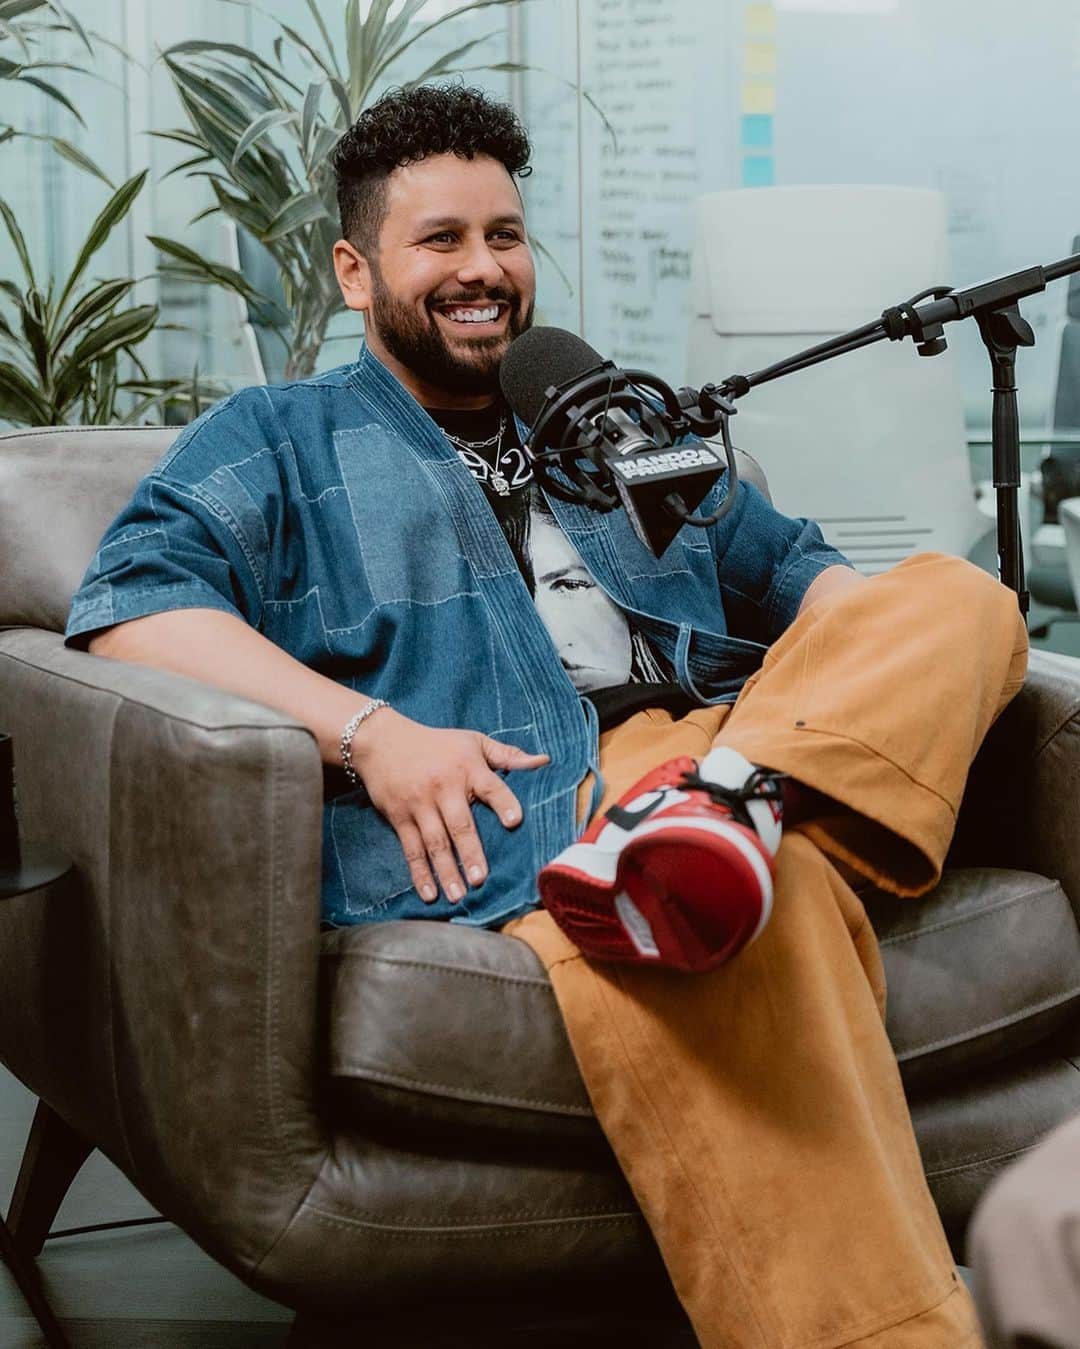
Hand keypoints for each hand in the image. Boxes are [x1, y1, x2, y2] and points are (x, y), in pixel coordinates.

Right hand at [351, 708, 549, 903]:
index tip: (514, 821)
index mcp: (467, 768)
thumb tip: (544, 762)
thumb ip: (507, 755)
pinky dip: (419, 873)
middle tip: (480, 879)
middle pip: (459, 823)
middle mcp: (444, 787)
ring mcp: (419, 804)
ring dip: (446, 870)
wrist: (381, 741)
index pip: (490, 786)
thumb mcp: (472, 741)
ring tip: (459, 894)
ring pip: (434, 842)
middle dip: (470, 852)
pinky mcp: (399, 818)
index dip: (503, 802)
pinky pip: (411, 849)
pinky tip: (429, 893)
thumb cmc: (436, 744)